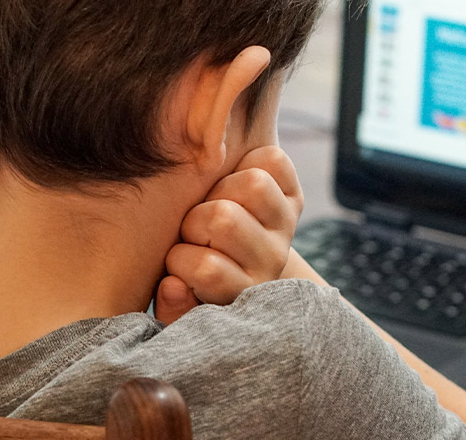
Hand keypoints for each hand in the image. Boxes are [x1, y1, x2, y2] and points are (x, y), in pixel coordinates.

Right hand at [155, 146, 302, 323]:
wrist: (234, 261)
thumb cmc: (194, 280)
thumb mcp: (181, 302)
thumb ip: (171, 305)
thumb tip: (173, 285)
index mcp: (242, 291)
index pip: (208, 270)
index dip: (180, 260)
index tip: (177, 263)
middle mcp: (271, 261)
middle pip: (225, 219)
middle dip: (195, 220)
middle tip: (193, 231)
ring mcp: (285, 226)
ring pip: (253, 184)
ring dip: (220, 188)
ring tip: (211, 204)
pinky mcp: (293, 196)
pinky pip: (273, 160)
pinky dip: (249, 161)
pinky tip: (232, 182)